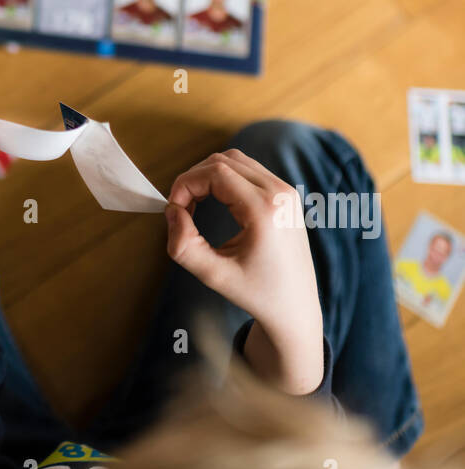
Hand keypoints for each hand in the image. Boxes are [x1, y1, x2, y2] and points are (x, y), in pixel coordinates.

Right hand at [166, 149, 323, 393]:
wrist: (296, 307)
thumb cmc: (257, 294)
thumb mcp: (214, 276)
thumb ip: (183, 245)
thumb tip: (172, 211)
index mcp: (265, 210)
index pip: (215, 172)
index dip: (186, 184)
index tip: (174, 210)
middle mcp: (280, 193)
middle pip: (224, 160)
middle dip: (194, 179)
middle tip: (181, 209)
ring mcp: (286, 191)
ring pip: (236, 161)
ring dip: (208, 176)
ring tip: (195, 206)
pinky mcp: (286, 195)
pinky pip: (248, 171)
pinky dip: (224, 179)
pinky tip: (214, 203)